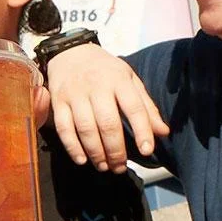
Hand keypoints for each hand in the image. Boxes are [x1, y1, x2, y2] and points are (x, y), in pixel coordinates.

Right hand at [46, 45, 167, 173]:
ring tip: (104, 166)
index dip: (142, 131)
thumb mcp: (129, 80)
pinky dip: (72, 147)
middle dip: (115, 150)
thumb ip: (146, 107)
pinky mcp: (58, 101)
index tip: (146, 151)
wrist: (70, 53)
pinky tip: (82, 160)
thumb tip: (163, 132)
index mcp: (119, 80)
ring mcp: (75, 94)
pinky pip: (64, 128)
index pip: (134, 108)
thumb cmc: (105, 71)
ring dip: (96, 152)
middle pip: (108, 123)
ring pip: (86, 128)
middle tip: (120, 167)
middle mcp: (97, 86)